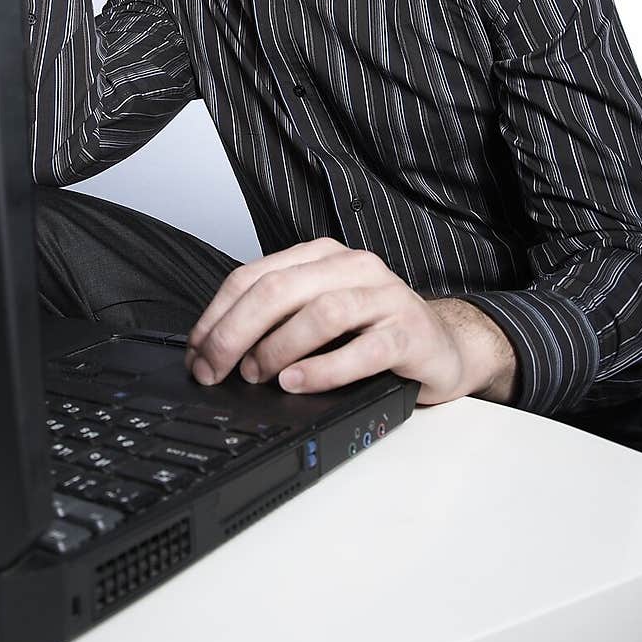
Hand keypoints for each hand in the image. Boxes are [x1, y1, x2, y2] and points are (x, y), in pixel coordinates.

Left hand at [185, 238, 517, 403]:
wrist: (445, 346)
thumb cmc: (373, 333)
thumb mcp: (320, 317)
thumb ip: (276, 321)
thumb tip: (214, 353)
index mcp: (322, 258)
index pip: (253, 275)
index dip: (217, 315)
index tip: (197, 352)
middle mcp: (353, 268)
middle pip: (279, 290)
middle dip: (235, 332)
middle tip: (214, 369)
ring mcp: (385, 298)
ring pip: (320, 312)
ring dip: (278, 347)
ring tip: (258, 376)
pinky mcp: (410, 334)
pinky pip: (364, 349)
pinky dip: (324, 368)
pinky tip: (297, 383)